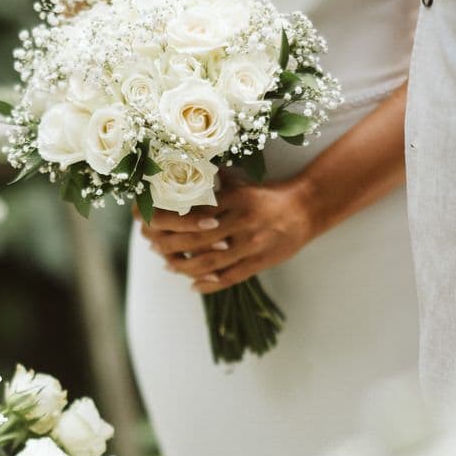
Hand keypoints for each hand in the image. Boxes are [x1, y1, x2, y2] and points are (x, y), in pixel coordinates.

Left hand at [136, 170, 318, 292]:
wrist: (306, 208)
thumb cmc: (268, 195)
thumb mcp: (243, 183)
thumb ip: (216, 181)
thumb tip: (186, 170)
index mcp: (235, 199)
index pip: (194, 210)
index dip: (168, 218)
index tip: (149, 219)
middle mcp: (242, 221)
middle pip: (196, 237)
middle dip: (169, 243)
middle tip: (152, 245)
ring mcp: (252, 244)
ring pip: (210, 261)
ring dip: (184, 266)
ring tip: (169, 265)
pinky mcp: (261, 262)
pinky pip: (230, 277)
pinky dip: (209, 284)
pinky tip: (193, 285)